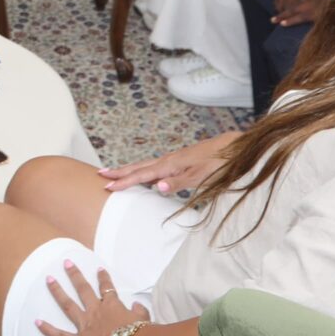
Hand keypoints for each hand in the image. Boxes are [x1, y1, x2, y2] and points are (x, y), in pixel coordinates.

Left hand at [33, 259, 150, 335]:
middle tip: (65, 263)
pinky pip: (60, 335)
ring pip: (68, 305)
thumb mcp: (144, 320)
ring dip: (57, 291)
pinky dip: (48, 329)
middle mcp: (96, 311)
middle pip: (83, 290)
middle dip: (74, 275)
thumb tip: (136, 305)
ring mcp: (84, 325)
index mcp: (112, 306)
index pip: (107, 288)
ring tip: (49, 279)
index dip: (103, 278)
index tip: (99, 270)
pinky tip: (36, 322)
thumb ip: (139, 311)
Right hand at [100, 132, 236, 195]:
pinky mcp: (181, 161)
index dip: (124, 181)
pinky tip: (146, 175)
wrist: (234, 148)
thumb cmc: (219, 163)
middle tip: (100, 174)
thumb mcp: (200, 176)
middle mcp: (169, 160)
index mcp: (171, 164)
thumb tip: (156, 187)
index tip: (107, 186)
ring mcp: (175, 159)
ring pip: (146, 165)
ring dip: (130, 170)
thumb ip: (178, 182)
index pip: (141, 174)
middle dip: (120, 172)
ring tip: (116, 174)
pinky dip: (143, 170)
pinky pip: (155, 166)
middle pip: (139, 166)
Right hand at [272, 0, 326, 24]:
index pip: (289, 7)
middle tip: (289, 25)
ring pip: (278, 2)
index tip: (293, 25)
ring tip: (286, 20)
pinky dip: (281, 4)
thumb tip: (319, 7)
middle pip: (281, 6)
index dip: (290, 17)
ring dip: (281, 10)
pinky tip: (286, 9)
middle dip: (284, 16)